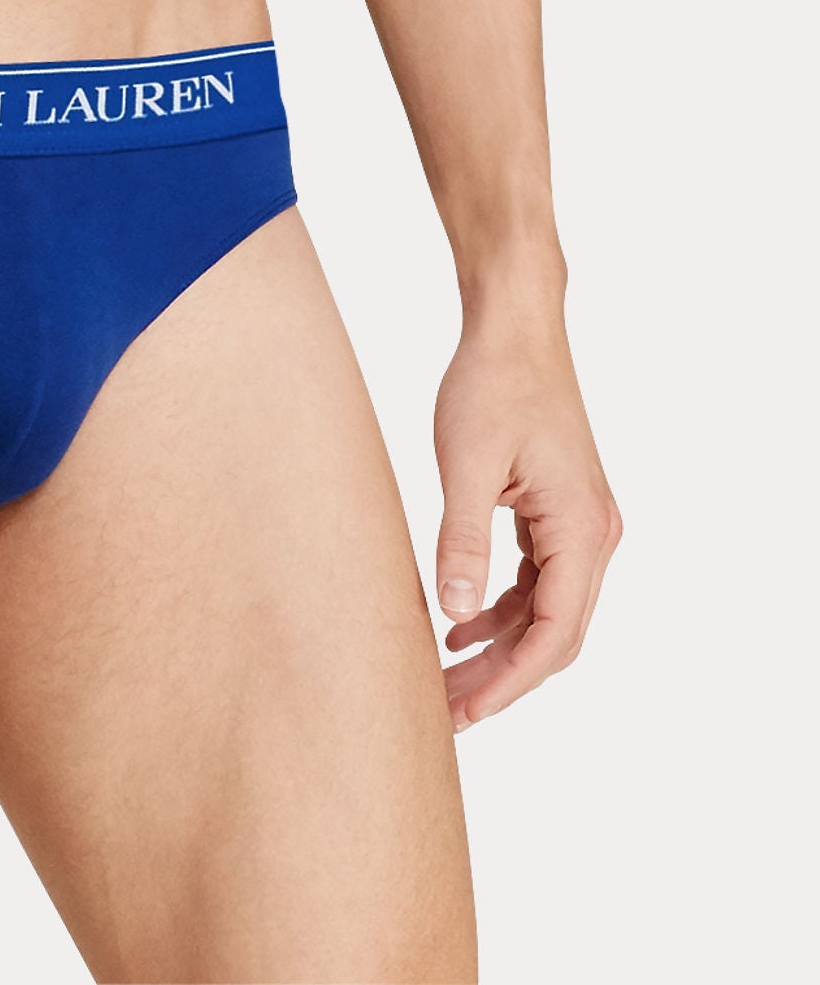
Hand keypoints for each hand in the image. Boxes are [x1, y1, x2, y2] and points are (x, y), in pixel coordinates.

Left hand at [433, 304, 620, 730]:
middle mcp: (594, 533)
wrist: (514, 326)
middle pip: (554, 633)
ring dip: (500, 646)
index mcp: (581, 529)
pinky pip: (538, 578)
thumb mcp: (465, 465)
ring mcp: (580, 522)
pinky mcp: (559, 509)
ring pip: (546, 610)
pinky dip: (502, 607)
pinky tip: (459, 625)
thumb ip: (461, 541)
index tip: (464, 713)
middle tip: (445, 713)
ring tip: (443, 678)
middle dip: (502, 677)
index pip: (553, 635)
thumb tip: (456, 615)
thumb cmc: (491, 383)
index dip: (509, 683)